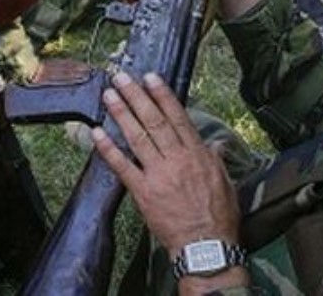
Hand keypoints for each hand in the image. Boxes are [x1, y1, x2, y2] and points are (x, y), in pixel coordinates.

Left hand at [91, 72, 242, 259]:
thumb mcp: (225, 181)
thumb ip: (216, 159)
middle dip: (136, 96)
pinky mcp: (143, 193)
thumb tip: (214, 144)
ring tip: (109, 95)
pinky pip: (123, 167)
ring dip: (122, 114)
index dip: (163, 95)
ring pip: (137, 137)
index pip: (177, 116)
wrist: (207, 246)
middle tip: (121, 77)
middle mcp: (176, 159)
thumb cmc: (219, 216)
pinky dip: (108, 149)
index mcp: (197, 153)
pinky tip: (96, 134)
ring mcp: (158, 174)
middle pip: (153, 121)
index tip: (151, 77)